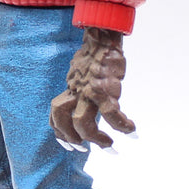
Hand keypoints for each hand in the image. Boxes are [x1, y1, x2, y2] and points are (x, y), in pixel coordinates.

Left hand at [50, 27, 135, 148]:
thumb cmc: (94, 55)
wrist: (104, 38)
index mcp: (70, 88)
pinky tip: (131, 130)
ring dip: (97, 140)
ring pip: (85, 124)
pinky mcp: (107, 90)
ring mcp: (90, 92)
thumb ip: (77, 88)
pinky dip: (122, 126)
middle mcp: (77, 92)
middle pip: (66, 122)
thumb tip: (78, 97)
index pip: (57, 113)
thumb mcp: (79, 72)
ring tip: (110, 146)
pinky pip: (113, 116)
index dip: (60, 131)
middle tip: (84, 150)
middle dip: (74, 140)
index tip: (68, 144)